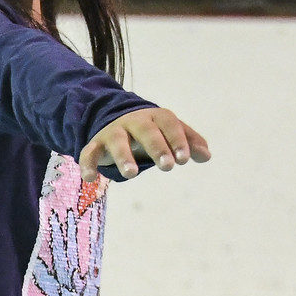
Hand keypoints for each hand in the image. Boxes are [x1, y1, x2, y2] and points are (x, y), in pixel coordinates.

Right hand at [79, 107, 210, 182]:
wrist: (116, 120)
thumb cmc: (152, 131)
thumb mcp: (171, 133)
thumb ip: (189, 142)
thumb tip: (207, 156)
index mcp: (156, 117)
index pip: (169, 124)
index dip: (177, 140)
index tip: (184, 159)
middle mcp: (134, 121)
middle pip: (145, 130)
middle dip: (156, 147)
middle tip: (167, 166)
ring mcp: (114, 132)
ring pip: (117, 141)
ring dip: (123, 156)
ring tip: (131, 174)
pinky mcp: (96, 144)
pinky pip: (89, 152)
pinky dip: (88, 163)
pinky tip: (90, 178)